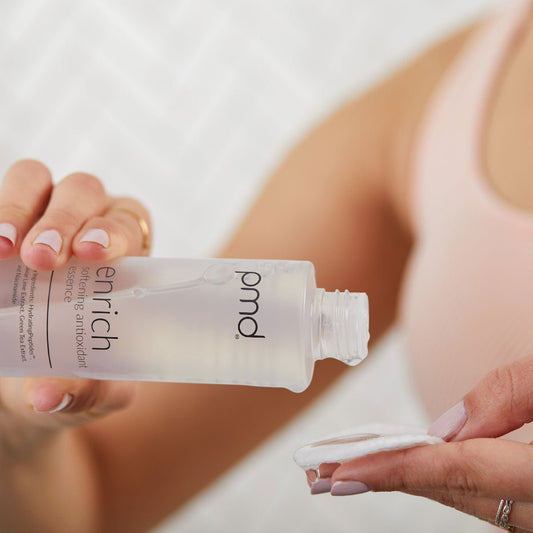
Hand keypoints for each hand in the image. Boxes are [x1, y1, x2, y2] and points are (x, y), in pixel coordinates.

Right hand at [0, 159, 151, 455]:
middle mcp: (86, 222)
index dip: (111, 229)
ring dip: (15, 206)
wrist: (29, 378)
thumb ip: (82, 392)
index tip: (91, 255)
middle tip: (40, 260)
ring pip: (33, 178)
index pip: (126, 221)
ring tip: (0, 250)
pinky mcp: (4, 222)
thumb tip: (43, 396)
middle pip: (82, 191)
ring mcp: (38, 214)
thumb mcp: (90, 388)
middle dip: (61, 220)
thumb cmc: (77, 372)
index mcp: (124, 252)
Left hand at [307, 356, 532, 531]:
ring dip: (404, 481)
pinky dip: (439, 480)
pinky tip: (409, 470)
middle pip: (451, 491)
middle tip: (320, 474)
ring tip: (347, 472)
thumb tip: (444, 425)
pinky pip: (481, 494)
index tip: (341, 475)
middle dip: (382, 479)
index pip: (459, 471)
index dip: (396, 471)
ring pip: (464, 497)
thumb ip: (511, 394)